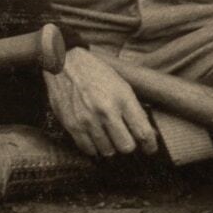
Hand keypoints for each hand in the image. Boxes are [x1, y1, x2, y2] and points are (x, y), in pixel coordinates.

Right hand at [43, 45, 158, 160]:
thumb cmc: (95, 72)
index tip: (149, 148)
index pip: (143, 132)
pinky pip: (88, 149)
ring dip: (110, 146)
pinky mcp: (72, 124)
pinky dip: (94, 147)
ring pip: (108, 151)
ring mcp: (88, 119)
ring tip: (107, 135)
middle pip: (126, 146)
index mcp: (122, 97)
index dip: (150, 145)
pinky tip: (94, 137)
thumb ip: (134, 109)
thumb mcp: (120, 84)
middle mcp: (106, 110)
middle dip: (128, 144)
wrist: (63, 62)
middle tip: (125, 138)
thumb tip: (149, 133)